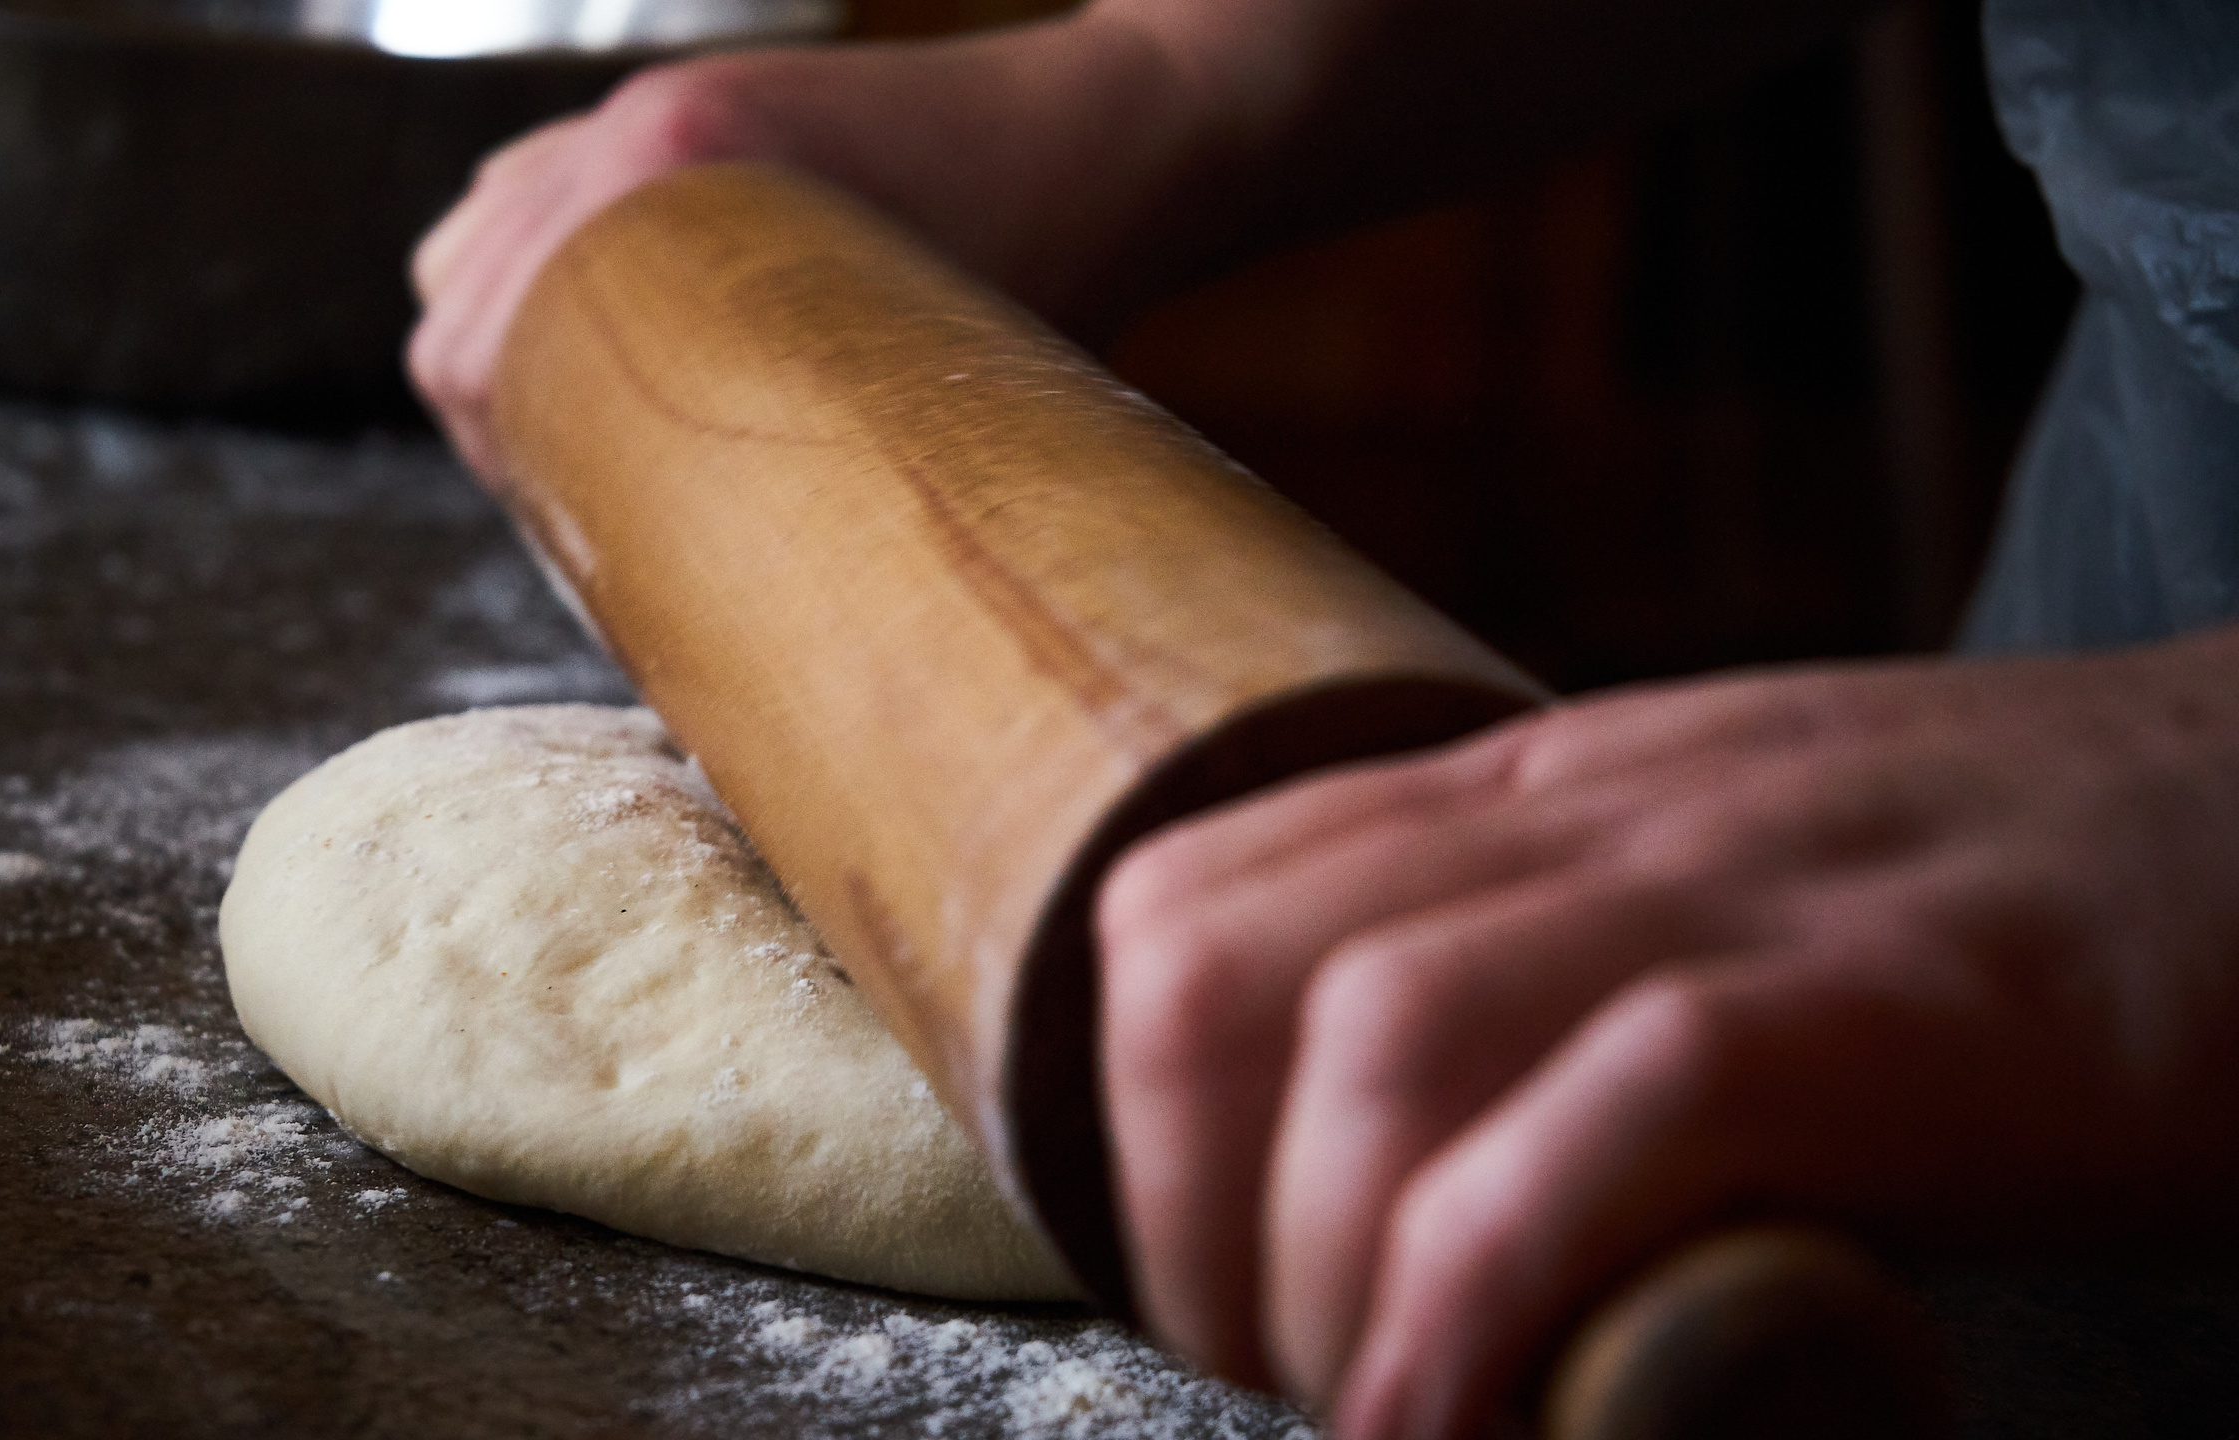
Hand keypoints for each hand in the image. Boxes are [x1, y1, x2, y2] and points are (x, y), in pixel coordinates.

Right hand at [406, 8, 1235, 485]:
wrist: (1117, 132)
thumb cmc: (1054, 264)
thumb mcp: (925, 391)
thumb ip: (800, 468)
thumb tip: (722, 601)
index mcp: (674, 169)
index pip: (473, 349)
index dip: (500, 460)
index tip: (566, 533)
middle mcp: (640, 125)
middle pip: (453, 296)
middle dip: (492, 411)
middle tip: (572, 499)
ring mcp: (652, 106)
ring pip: (475, 238)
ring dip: (501, 335)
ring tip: (575, 418)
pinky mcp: (684, 106)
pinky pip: (538, 186)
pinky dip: (538, 265)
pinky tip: (602, 329)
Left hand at [1096, 626, 2238, 1437]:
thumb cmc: (2000, 917)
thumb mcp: (1709, 907)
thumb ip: (1545, 995)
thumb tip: (1386, 1195)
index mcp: (1530, 796)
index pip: (1183, 897)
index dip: (1129, 1117)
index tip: (1212, 1277)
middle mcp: (1589, 813)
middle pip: (1214, 974)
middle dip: (1182, 1218)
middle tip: (1277, 1367)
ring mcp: (1732, 890)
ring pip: (1373, 1041)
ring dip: (1317, 1278)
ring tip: (1379, 1409)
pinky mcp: (1880, 998)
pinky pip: (1603, 1122)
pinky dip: (1484, 1291)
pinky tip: (1461, 1415)